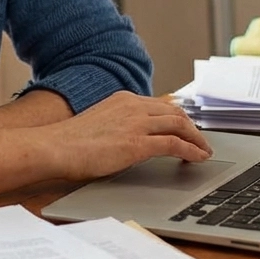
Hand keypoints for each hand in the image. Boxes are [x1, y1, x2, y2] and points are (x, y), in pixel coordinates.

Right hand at [44, 91, 212, 181]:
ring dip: (197, 139)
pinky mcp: (137, 143)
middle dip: (193, 127)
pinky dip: (192, 151)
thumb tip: (130, 139)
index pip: (160, 105)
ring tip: (204, 151)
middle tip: (201, 141)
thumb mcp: (99, 124)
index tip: (187, 128)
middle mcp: (133, 106)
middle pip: (176, 111)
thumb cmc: (69, 142)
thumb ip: (118, 125)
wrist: (55, 147)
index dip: (178, 117)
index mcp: (122, 99)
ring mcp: (136, 123)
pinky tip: (197, 159)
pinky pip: (175, 144)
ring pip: (180, 124)